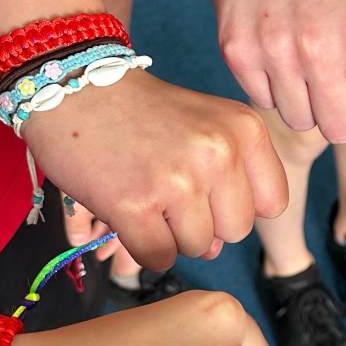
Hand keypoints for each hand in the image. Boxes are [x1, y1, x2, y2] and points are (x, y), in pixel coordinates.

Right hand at [21, 71, 288, 268]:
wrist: (74, 87)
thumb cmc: (142, 112)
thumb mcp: (205, 126)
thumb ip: (227, 183)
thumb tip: (216, 250)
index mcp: (244, 129)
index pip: (272, 202)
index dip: (239, 204)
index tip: (210, 188)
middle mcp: (219, 153)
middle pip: (236, 231)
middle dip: (205, 222)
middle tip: (170, 192)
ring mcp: (177, 180)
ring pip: (198, 248)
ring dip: (170, 234)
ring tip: (145, 195)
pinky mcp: (135, 205)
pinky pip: (158, 257)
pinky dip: (141, 246)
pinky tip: (127, 212)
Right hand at [217, 0, 345, 141]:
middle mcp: (317, 49)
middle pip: (340, 129)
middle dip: (344, 116)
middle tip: (338, 92)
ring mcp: (272, 52)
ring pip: (300, 120)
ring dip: (306, 103)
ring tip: (305, 69)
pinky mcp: (236, 51)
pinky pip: (263, 99)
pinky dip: (273, 87)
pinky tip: (277, 58)